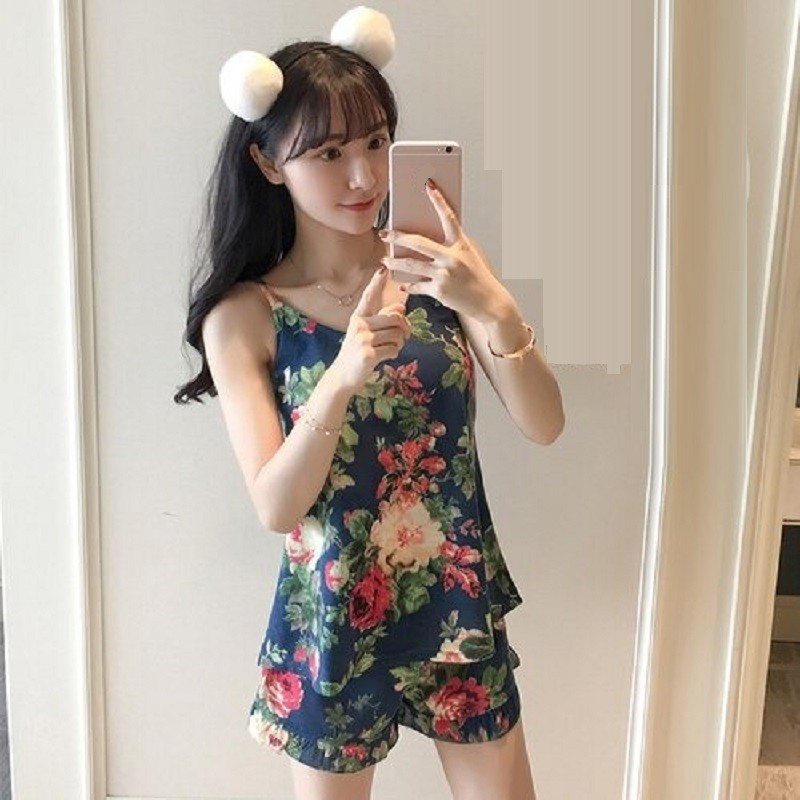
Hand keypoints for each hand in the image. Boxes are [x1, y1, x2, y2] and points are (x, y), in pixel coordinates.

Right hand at [330, 267, 411, 393]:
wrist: (343, 376)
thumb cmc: (357, 353)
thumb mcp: (365, 333)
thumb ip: (382, 320)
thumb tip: (402, 306)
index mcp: (358, 317)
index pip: (369, 297)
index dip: (376, 283)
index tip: (383, 269)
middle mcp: (359, 325)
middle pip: (395, 317)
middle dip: (405, 327)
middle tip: (405, 336)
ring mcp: (363, 339)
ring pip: (397, 334)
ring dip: (400, 343)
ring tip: (391, 348)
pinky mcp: (368, 354)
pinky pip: (393, 349)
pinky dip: (394, 354)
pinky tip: (386, 357)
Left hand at [379, 180, 511, 323]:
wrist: (490, 302)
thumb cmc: (479, 279)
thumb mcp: (469, 257)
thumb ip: (451, 247)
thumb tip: (425, 242)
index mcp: (461, 245)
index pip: (449, 217)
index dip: (439, 200)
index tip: (429, 186)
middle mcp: (452, 257)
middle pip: (418, 242)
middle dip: (397, 237)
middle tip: (384, 234)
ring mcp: (444, 274)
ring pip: (411, 264)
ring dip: (395, 262)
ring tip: (385, 260)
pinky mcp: (439, 290)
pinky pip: (417, 286)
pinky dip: (409, 286)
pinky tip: (403, 285)